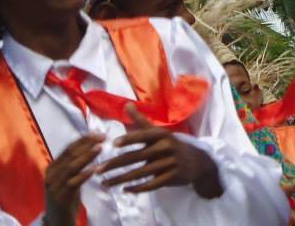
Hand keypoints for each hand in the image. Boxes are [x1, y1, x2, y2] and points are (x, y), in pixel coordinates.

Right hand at [43, 133, 103, 225]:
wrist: (57, 222)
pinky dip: (83, 175)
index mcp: (52, 168)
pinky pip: (72, 184)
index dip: (83, 139)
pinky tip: (94, 169)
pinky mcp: (60, 198)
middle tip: (103, 137)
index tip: (98, 132)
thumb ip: (75, 164)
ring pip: (71, 167)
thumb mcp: (68, 178)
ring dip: (86, 156)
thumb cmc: (66, 197)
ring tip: (100, 148)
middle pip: (70, 155)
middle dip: (87, 144)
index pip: (68, 149)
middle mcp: (51, 175)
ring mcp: (54, 187)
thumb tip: (90, 145)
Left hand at [97, 104, 222, 196]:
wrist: (196, 161)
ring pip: (140, 173)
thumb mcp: (159, 131)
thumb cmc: (171, 145)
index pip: (143, 135)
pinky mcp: (171, 177)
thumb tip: (126, 105)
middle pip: (136, 156)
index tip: (112, 144)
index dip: (129, 139)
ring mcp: (169, 163)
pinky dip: (137, 188)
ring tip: (105, 183)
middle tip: (98, 170)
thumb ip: (141, 121)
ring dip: (120, 179)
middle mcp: (166, 147)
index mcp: (161, 135)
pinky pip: (151, 185)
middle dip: (115, 164)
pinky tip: (124, 190)